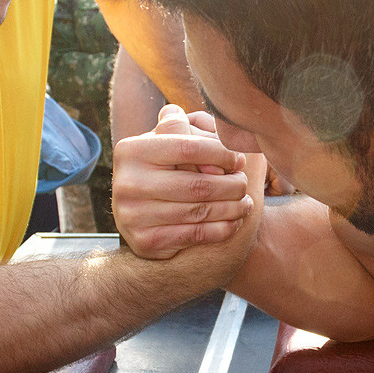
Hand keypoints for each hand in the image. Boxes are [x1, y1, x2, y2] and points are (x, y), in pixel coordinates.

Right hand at [113, 105, 261, 259]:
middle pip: (197, 184)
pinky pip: (194, 235)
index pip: (188, 147)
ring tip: (246, 203)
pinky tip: (234, 222)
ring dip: (232, 208)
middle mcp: (127, 183)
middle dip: (231, 185)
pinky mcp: (144, 242)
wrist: (136, 213)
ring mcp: (132, 216)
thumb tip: (217, 131)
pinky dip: (221, 229)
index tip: (240, 159)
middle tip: (245, 184)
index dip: (222, 153)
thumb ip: (190, 130)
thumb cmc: (162, 168)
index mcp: (132, 150)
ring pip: (199, 212)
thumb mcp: (168, 141)